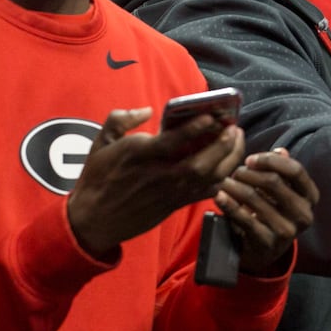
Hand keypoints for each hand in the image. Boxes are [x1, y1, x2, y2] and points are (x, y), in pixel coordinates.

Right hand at [67, 107, 244, 258]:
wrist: (93, 220)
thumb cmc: (98, 177)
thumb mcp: (100, 142)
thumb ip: (121, 119)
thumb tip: (147, 110)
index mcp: (139, 155)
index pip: (173, 141)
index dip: (195, 128)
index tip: (213, 116)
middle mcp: (159, 174)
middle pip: (200, 162)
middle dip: (223, 144)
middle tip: (234, 127)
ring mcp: (170, 191)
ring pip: (209, 177)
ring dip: (228, 158)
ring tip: (237, 139)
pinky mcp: (176, 204)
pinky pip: (206, 192)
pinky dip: (223, 177)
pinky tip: (229, 163)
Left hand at [213, 148, 318, 275]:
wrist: (265, 250)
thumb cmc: (274, 212)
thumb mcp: (283, 191)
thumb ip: (283, 170)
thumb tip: (280, 151)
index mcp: (311, 197)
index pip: (295, 170)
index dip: (271, 161)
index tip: (250, 159)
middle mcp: (304, 214)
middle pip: (273, 182)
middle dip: (249, 173)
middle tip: (234, 172)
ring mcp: (287, 230)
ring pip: (255, 198)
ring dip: (235, 186)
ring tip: (223, 181)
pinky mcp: (267, 243)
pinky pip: (244, 218)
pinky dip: (228, 204)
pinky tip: (218, 196)